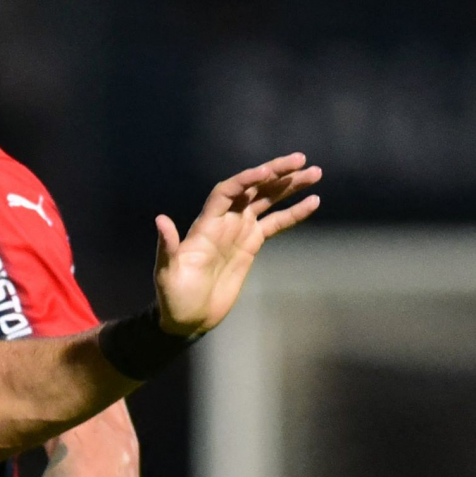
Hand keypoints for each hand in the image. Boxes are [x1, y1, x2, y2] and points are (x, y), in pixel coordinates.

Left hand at [152, 153, 322, 336]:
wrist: (188, 317)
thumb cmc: (173, 296)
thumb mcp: (166, 273)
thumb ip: (167, 246)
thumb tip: (160, 220)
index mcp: (205, 224)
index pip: (227, 191)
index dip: (246, 179)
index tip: (267, 171)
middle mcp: (224, 221)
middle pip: (252, 188)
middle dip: (275, 172)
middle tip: (300, 159)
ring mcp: (239, 231)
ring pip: (267, 201)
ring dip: (289, 186)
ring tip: (314, 173)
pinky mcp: (251, 245)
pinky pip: (276, 224)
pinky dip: (294, 213)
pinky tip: (314, 201)